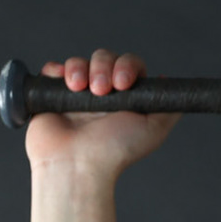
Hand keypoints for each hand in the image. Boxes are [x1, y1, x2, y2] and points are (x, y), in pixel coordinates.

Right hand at [23, 49, 180, 176]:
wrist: (77, 164)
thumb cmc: (115, 151)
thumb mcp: (154, 130)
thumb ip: (168, 108)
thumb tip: (166, 83)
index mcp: (125, 97)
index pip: (130, 64)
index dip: (127, 66)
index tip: (123, 83)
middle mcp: (101, 93)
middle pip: (104, 57)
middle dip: (103, 67)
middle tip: (101, 90)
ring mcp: (76, 94)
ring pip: (79, 62)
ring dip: (80, 68)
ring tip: (79, 89)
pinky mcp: (52, 95)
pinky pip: (52, 69)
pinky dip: (57, 69)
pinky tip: (64, 83)